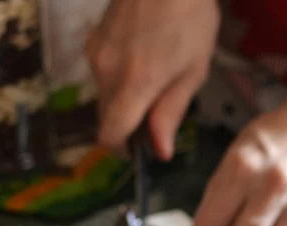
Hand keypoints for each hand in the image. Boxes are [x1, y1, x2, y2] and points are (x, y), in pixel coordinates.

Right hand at [86, 0, 218, 160]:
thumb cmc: (189, 15)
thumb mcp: (194, 69)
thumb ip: (171, 112)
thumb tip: (160, 150)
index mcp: (134, 84)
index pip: (110, 134)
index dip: (122, 149)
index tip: (138, 149)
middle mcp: (107, 72)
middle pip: (106, 117)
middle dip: (127, 123)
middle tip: (157, 110)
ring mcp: (95, 54)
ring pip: (103, 94)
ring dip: (123, 98)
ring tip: (154, 73)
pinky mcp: (92, 39)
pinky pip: (102, 71)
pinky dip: (118, 76)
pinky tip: (141, 54)